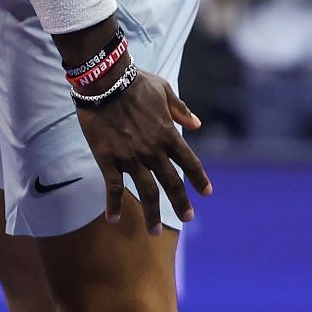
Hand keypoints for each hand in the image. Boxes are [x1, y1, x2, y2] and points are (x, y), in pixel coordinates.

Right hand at [74, 71, 210, 233]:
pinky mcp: (108, 159)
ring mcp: (130, 157)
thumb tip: (197, 124)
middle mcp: (152, 150)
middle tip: (188, 218)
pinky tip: (113, 219)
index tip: (207, 193)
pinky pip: (113, 188)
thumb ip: (180, 109)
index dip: (200, 179)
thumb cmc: (135, 81)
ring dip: (152, 214)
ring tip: (155, 231)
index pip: (189, 162)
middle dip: (181, 203)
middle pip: (171, 183)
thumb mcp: (164, 90)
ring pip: (146, 192)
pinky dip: (113, 205)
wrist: (104, 80)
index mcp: (168, 134)